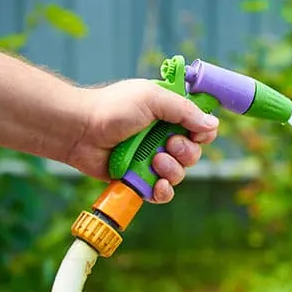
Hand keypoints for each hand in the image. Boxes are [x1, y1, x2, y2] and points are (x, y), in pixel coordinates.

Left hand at [65, 79, 219, 202]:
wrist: (78, 130)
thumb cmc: (111, 108)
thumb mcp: (152, 99)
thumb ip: (184, 110)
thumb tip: (213, 125)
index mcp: (169, 115)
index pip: (200, 128)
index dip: (203, 133)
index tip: (196, 133)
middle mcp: (163, 138)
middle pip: (194, 153)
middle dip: (186, 152)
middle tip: (168, 145)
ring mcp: (152, 160)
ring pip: (180, 173)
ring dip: (173, 169)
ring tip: (154, 161)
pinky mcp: (139, 179)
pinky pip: (163, 192)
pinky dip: (164, 191)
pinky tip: (158, 185)